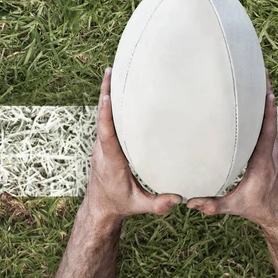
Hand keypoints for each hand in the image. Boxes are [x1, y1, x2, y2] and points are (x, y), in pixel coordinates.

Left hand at [83, 67, 182, 221]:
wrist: (100, 206)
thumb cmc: (120, 203)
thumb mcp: (138, 206)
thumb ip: (157, 205)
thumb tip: (177, 199)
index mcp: (111, 162)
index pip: (107, 136)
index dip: (106, 116)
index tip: (107, 98)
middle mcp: (103, 149)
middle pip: (102, 118)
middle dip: (105, 94)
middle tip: (110, 71)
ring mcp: (101, 144)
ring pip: (102, 116)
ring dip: (106, 94)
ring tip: (112, 71)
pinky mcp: (104, 142)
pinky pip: (106, 119)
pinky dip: (109, 103)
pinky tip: (116, 88)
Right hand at [186, 70, 277, 228]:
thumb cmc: (259, 208)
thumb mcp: (235, 207)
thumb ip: (213, 205)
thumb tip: (190, 202)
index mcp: (263, 162)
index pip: (268, 132)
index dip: (268, 112)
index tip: (267, 92)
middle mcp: (271, 151)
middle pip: (271, 116)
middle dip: (266, 92)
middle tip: (259, 69)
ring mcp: (272, 148)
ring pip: (270, 118)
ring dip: (265, 96)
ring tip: (256, 74)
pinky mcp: (270, 148)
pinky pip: (268, 123)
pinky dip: (263, 107)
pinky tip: (254, 95)